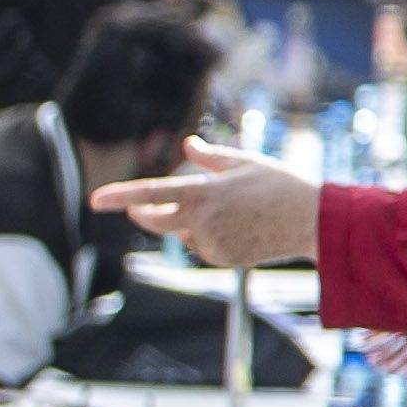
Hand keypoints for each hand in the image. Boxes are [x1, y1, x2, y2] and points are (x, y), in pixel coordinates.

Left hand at [95, 141, 323, 269]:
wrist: (312, 221)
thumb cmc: (280, 185)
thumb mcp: (244, 161)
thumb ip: (209, 157)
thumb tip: (187, 146)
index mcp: (204, 192)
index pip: (152, 194)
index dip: (121, 196)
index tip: (95, 200)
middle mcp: (203, 220)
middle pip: (157, 222)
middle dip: (144, 215)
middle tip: (137, 209)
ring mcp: (212, 243)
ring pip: (185, 234)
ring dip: (192, 224)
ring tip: (232, 213)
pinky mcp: (223, 260)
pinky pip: (204, 248)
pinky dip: (211, 239)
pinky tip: (241, 230)